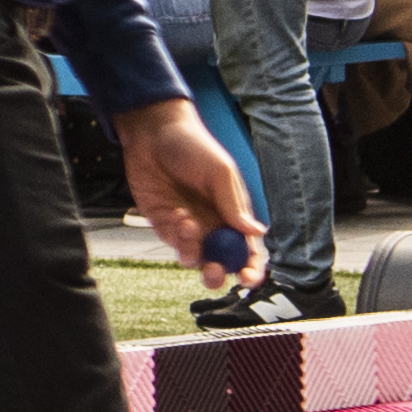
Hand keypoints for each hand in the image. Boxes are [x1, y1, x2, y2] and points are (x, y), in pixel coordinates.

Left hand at [122, 101, 262, 283]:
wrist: (154, 133)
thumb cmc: (194, 146)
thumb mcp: (220, 172)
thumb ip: (234, 205)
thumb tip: (257, 233)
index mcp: (234, 215)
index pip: (248, 250)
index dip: (251, 268)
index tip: (247, 278)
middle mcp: (213, 226)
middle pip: (220, 263)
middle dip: (217, 273)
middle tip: (213, 269)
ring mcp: (188, 227)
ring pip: (194, 258)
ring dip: (192, 251)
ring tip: (186, 222)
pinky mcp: (164, 224)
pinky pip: (173, 243)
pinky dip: (176, 236)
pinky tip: (175, 213)